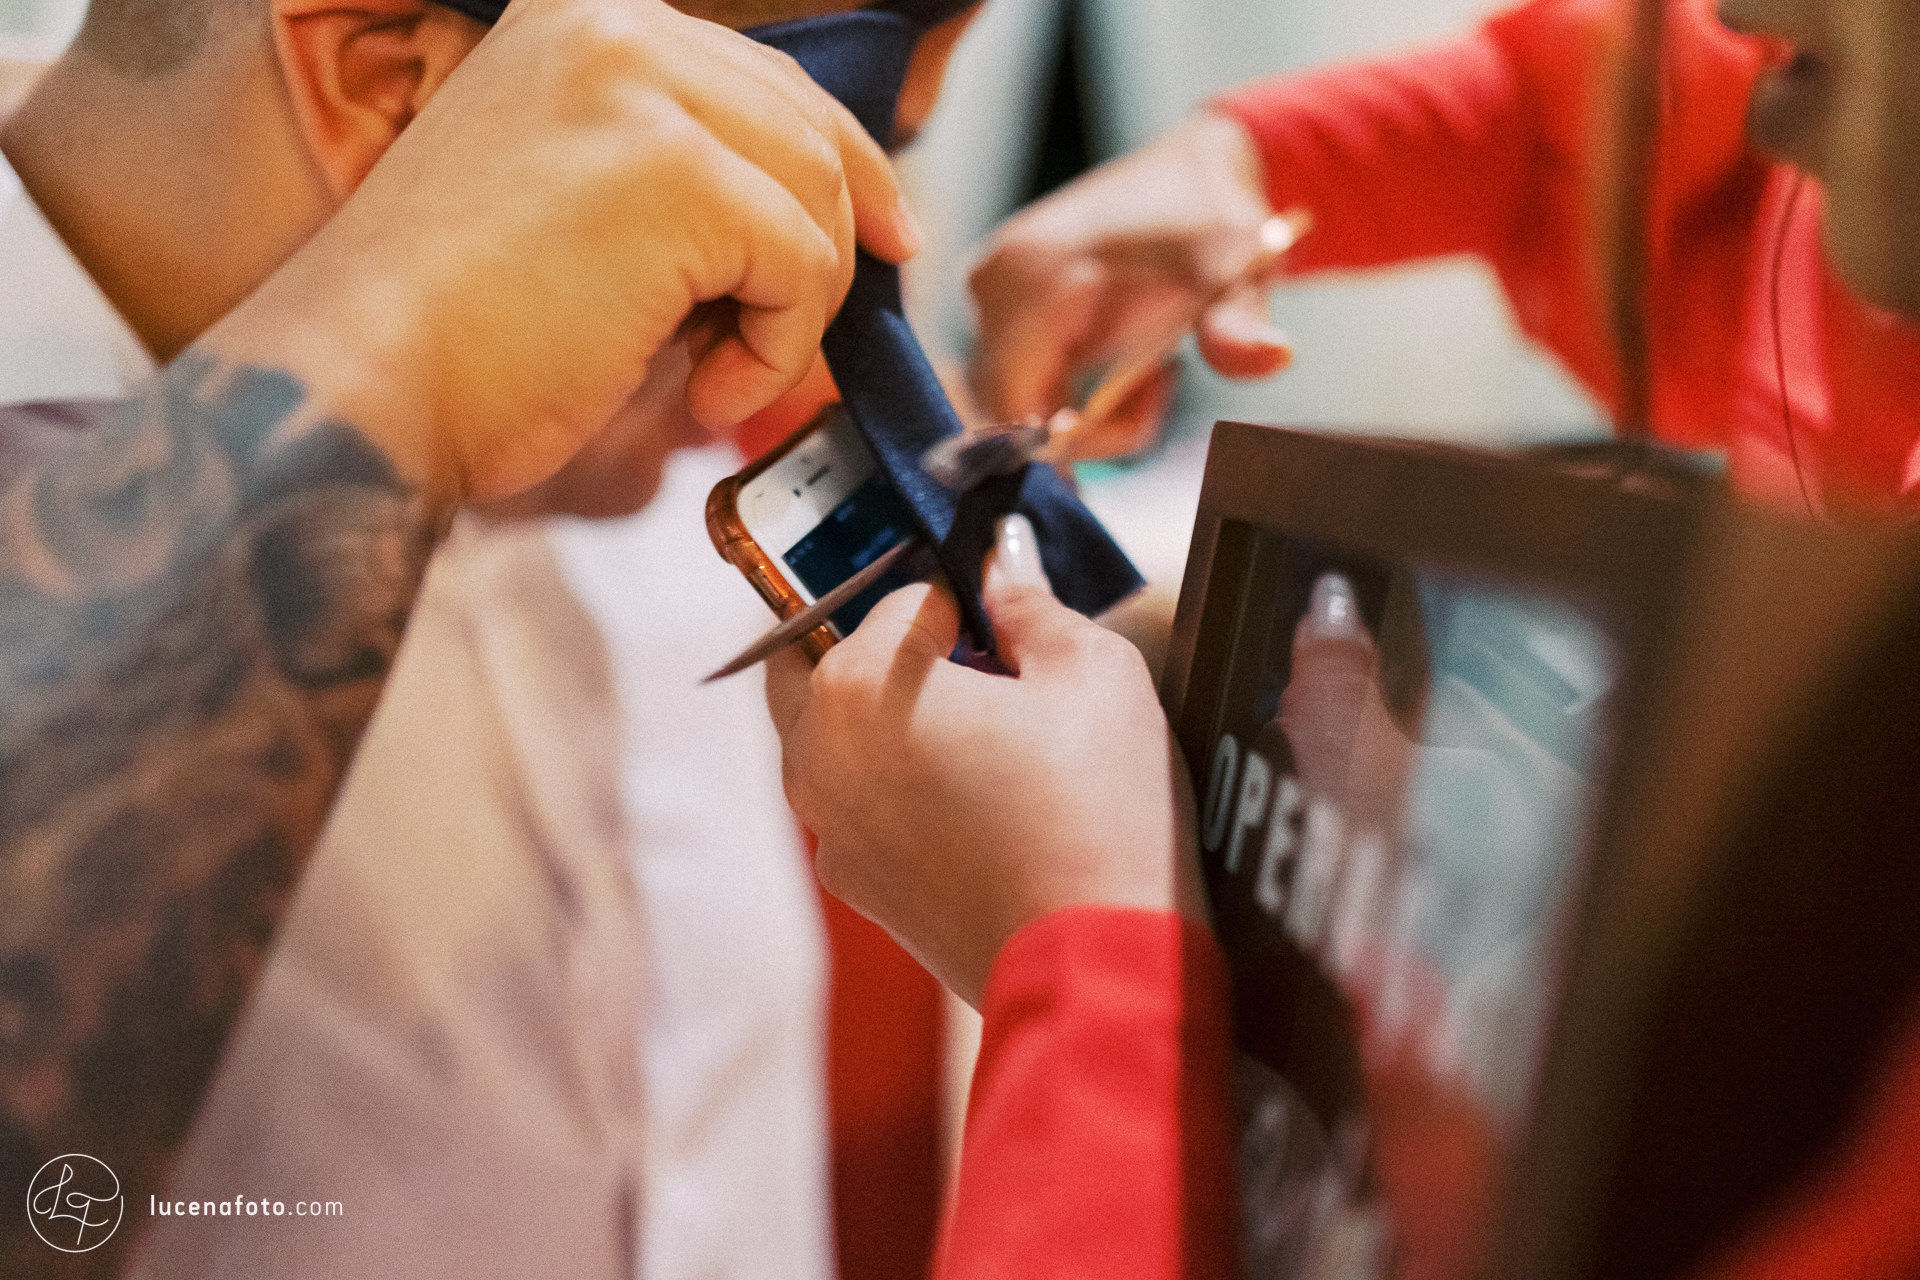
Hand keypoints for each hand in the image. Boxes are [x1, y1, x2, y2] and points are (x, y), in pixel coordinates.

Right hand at [203, 0, 916, 502]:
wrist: (366, 386)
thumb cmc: (457, 332)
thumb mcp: (576, 210)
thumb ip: (682, 182)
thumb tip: (813, 226)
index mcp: (581, 23)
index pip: (764, 80)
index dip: (837, 164)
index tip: (883, 234)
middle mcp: (614, 27)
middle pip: (811, 130)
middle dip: (837, 245)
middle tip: (813, 334)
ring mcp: (645, 90)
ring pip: (821, 201)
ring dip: (793, 313)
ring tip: (714, 377)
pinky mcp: (680, 176)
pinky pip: (805, 269)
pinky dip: (776, 352)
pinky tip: (703, 392)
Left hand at [767, 515, 1205, 1006]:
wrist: (1097, 958)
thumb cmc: (1100, 806)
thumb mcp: (1092, 672)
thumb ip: (1033, 603)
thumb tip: (1006, 562)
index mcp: (859, 683)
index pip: (902, 599)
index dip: (965, 600)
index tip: (1010, 619)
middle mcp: (818, 753)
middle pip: (820, 657)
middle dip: (882, 643)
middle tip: (966, 652)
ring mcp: (830, 826)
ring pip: (830, 736)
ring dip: (879, 714)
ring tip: (976, 725)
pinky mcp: (859, 885)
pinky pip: (859, 804)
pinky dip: (896, 785)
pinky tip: (977, 799)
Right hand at [968, 112, 1292, 458]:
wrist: (1191, 166)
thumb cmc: (1210, 214)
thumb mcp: (1234, 271)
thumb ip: (1239, 323)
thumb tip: (1272, 358)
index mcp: (1033, 275)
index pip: (1016, 406)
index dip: (1075, 440)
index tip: (1144, 419)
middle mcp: (995, 284)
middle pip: (1011, 411)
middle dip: (1086, 430)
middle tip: (1156, 395)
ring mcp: (991, 292)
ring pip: (1015, 403)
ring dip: (1081, 414)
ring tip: (1150, 376)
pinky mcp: (1001, 302)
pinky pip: (1020, 380)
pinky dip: (1071, 395)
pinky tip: (1124, 369)